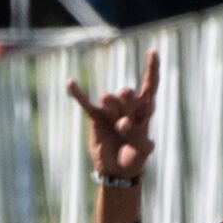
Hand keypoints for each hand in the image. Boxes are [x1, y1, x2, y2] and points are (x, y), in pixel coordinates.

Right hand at [66, 48, 157, 182]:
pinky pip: (86, 104)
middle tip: (125, 122)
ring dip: (112, 109)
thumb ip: (137, 138)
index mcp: (144, 110)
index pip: (149, 85)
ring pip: (110, 101)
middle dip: (127, 102)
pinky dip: (78, 95)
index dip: (151, 68)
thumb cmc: (133, 159)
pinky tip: (70, 83)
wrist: (116, 171)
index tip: (152, 51)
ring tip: (117, 126)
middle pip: (128, 94)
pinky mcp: (96, 118)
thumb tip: (123, 125)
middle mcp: (128, 107)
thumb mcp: (141, 152)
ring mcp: (111, 111)